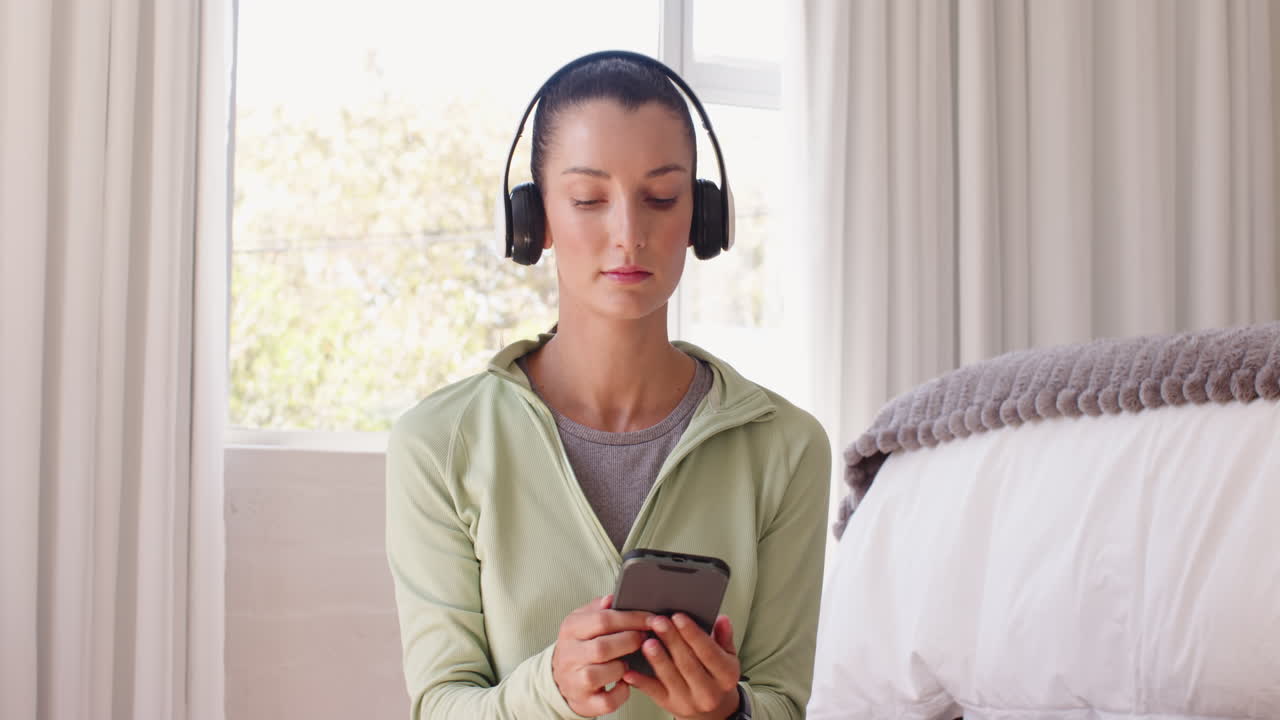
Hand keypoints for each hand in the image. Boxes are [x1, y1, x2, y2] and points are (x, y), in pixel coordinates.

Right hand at [551, 595, 652, 716]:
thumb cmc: (581, 645)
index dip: (632, 619)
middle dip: (631, 641)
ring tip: (629, 661)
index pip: (603, 620)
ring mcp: (575, 680)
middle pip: (603, 647)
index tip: (651, 619)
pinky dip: (622, 693)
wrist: (561, 679)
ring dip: (624, 666)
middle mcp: (569, 655)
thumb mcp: (583, 621)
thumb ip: (599, 609)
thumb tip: (612, 598)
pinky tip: (625, 683)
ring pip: (604, 673)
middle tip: (645, 639)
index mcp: (571, 629)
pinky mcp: (584, 702)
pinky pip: (608, 701)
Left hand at [622, 613, 741, 719]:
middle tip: (658, 621)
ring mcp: (689, 701)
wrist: (711, 710)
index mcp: (726, 676)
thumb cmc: (716, 676)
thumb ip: (724, 637)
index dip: (693, 634)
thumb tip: (722, 619)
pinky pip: (654, 692)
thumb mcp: (727, 656)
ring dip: (657, 659)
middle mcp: (709, 692)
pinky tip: (631, 670)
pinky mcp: (670, 705)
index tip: (678, 617)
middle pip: (688, 663)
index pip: (709, 652)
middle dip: (672, 640)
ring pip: (670, 677)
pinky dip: (641, 681)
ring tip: (647, 642)